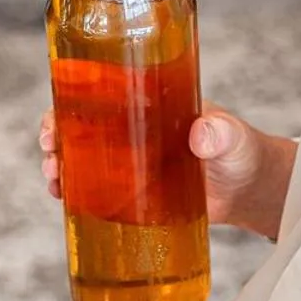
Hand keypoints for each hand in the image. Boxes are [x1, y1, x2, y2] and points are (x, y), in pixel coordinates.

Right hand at [38, 105, 294, 239]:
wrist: (249, 191)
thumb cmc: (243, 152)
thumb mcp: (233, 137)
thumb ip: (222, 132)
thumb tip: (203, 131)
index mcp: (150, 106)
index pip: (100, 96)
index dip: (69, 104)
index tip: (54, 118)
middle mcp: (133, 133)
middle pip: (81, 129)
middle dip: (56, 140)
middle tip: (50, 155)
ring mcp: (131, 165)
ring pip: (83, 162)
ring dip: (61, 169)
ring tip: (55, 183)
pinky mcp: (134, 195)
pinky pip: (97, 194)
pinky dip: (76, 198)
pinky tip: (65, 204)